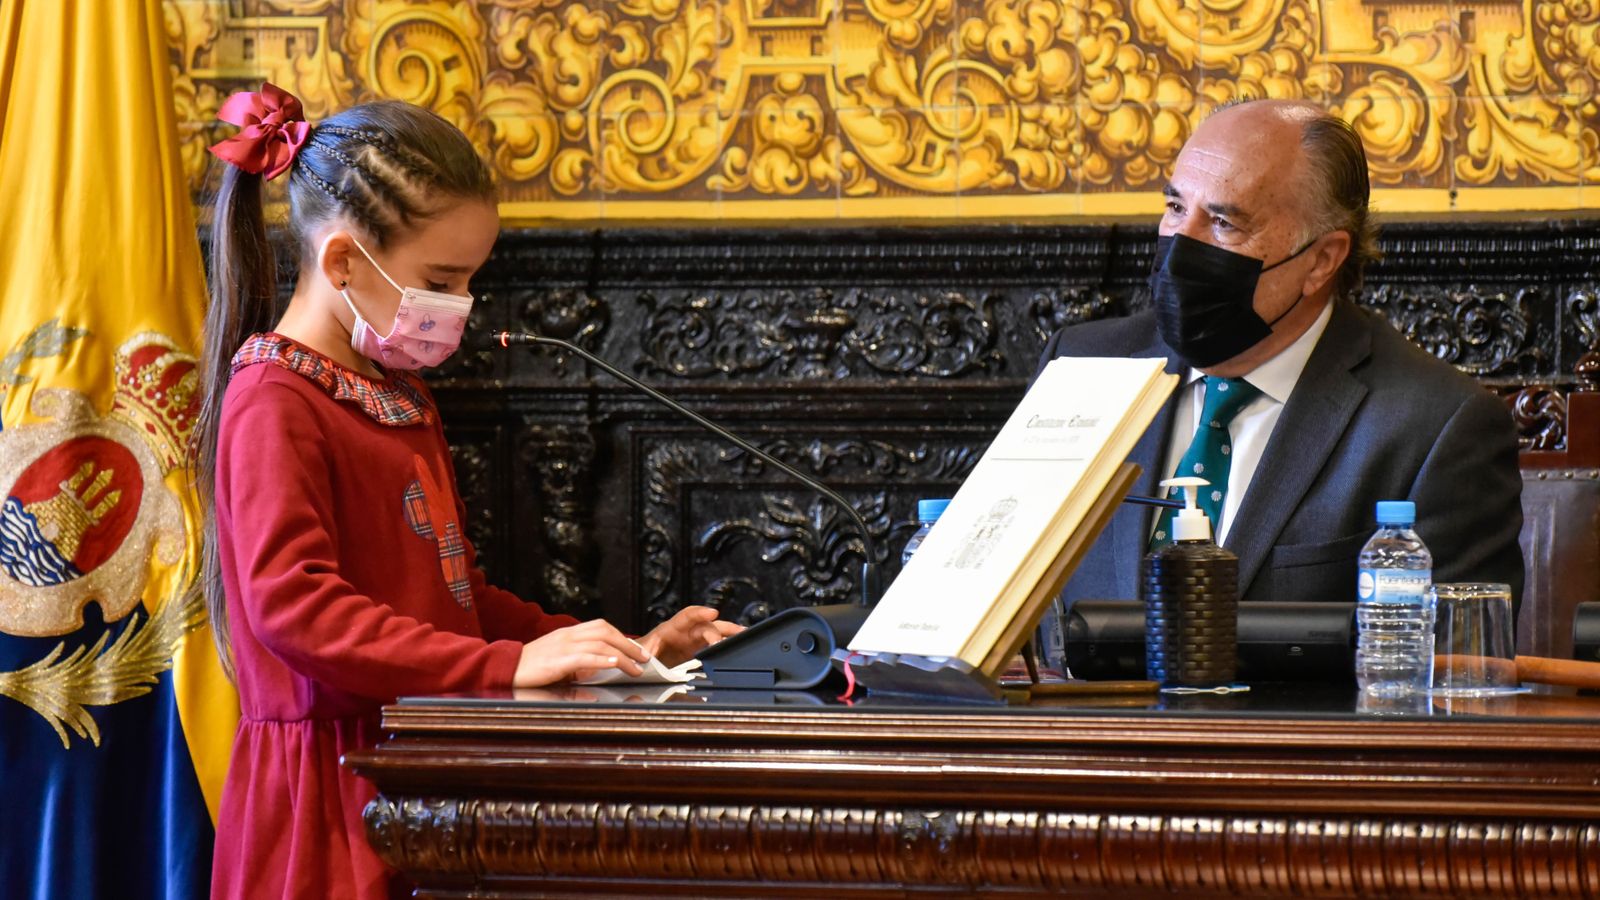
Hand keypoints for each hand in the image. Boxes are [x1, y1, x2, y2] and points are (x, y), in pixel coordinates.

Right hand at [512, 619, 649, 687]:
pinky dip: (602, 658)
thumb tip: (600, 665)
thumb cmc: (530, 666)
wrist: (505, 667)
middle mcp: (568, 635)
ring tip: (636, 667)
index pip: (601, 627)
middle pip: (605, 631)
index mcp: (568, 633)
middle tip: (644, 658)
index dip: (622, 636)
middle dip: (629, 644)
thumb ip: (577, 658)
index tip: (636, 649)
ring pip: (600, 643)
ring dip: (623, 655)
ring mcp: (563, 646)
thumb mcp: (557, 657)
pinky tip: (614, 663)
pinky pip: (584, 656)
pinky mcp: (558, 660)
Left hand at [638, 605, 744, 665]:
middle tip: (724, 642)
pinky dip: (726, 644)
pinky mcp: (697, 651)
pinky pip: (714, 645)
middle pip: (706, 625)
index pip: (686, 616)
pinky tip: (738, 645)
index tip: (712, 613)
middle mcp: (685, 631)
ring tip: (744, 635)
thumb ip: (644, 653)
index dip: (699, 613)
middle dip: (717, 631)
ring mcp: (693, 641)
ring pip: (715, 632)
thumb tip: (647, 656)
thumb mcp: (637, 653)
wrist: (639, 663)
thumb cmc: (638, 654)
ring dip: (728, 633)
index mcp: (670, 628)